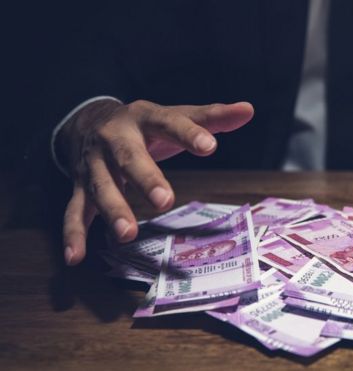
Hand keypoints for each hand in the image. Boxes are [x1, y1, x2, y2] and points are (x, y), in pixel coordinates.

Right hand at [58, 99, 253, 265]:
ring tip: (127, 234)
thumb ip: (211, 117)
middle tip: (164, 200)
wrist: (86, 119)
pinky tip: (77, 258)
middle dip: (145, 178)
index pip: (168, 122)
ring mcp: (93, 164)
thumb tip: (248, 110)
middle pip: (128, 157)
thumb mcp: (174, 114)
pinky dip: (73, 234)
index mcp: (143, 117)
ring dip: (112, 209)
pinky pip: (74, 211)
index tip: (210, 146)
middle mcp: (114, 139)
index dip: (189, 134)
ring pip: (100, 186)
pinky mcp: (79, 186)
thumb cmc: (143, 124)